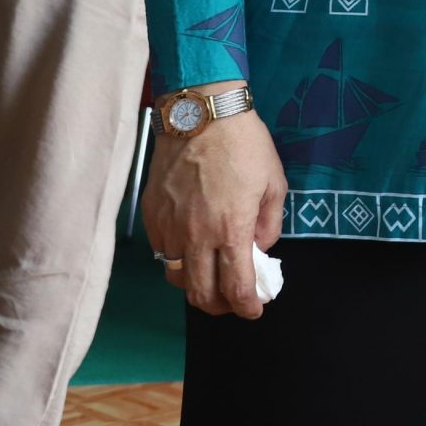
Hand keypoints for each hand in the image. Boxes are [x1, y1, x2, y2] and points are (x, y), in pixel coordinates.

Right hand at [143, 88, 285, 318]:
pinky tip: (192, 249)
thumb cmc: (245, 146)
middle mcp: (196, 236)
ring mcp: (169, 227)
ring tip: (211, 278)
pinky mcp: (151, 216)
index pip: (236, 286)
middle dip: (219, 306)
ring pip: (176, 276)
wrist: (200, 115)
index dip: (246, 306)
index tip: (254, 310)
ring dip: (195, 285)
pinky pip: (163, 251)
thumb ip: (269, 224)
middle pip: (200, 293)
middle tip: (233, 301)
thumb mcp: (274, 183)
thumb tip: (260, 249)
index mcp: (231, 229)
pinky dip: (178, 259)